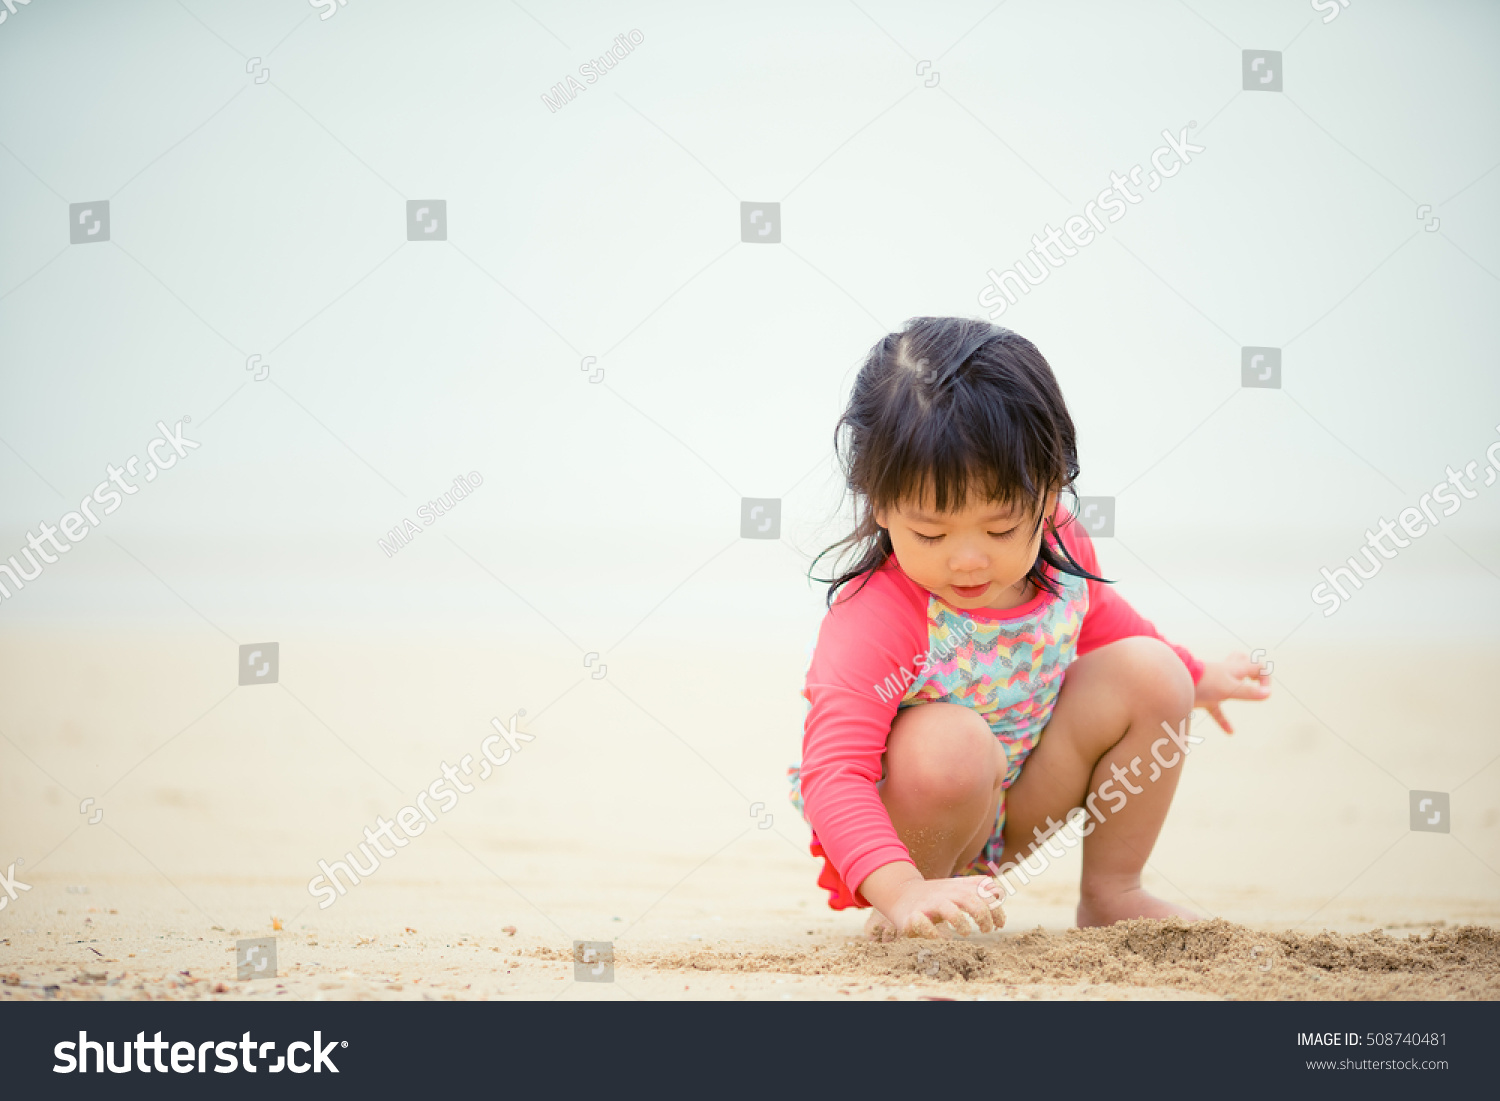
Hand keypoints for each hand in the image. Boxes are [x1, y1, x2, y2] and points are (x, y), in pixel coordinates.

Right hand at [875, 875, 1001, 940]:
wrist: (900, 893)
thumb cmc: (936, 896)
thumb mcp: (958, 888)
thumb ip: (978, 888)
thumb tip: (1001, 894)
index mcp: (958, 887)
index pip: (984, 892)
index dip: (997, 908)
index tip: (999, 925)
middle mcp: (945, 894)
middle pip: (970, 899)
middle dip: (983, 916)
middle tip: (985, 930)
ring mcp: (929, 904)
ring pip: (949, 911)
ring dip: (961, 923)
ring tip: (965, 933)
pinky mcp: (913, 916)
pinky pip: (923, 925)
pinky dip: (932, 933)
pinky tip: (938, 937)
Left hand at [1194, 651, 1271, 733]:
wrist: (1176, 684)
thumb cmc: (1204, 683)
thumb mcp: (1230, 688)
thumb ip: (1249, 692)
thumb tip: (1268, 694)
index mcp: (1235, 669)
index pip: (1257, 666)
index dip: (1266, 678)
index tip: (1264, 692)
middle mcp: (1226, 674)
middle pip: (1242, 663)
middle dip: (1252, 670)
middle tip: (1256, 681)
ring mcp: (1215, 685)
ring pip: (1230, 685)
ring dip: (1239, 691)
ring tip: (1247, 698)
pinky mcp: (1205, 698)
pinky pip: (1216, 709)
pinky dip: (1223, 719)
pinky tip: (1230, 732)